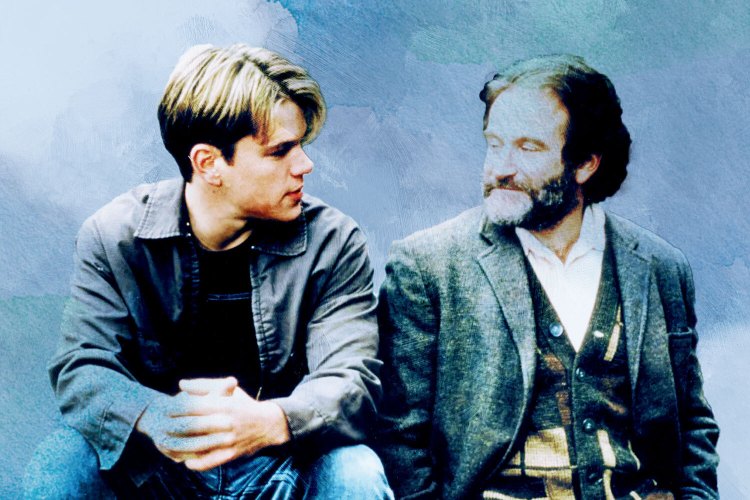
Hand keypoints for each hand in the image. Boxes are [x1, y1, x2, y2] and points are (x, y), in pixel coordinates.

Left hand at [135, 377, 290, 469]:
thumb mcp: (228, 389)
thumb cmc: (244, 404)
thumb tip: (181, 384)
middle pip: (195, 427)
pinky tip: (186, 461)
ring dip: (183, 448)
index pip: (196, 407)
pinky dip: (197, 463)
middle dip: (176, 428)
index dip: (178, 408)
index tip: (165, 409)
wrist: (268, 424)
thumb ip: (204, 385)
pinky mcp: (232, 454)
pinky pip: (210, 461)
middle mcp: (227, 423)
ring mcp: (229, 440)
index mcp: (225, 405)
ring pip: (200, 446)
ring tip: (170, 446)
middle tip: (162, 428)